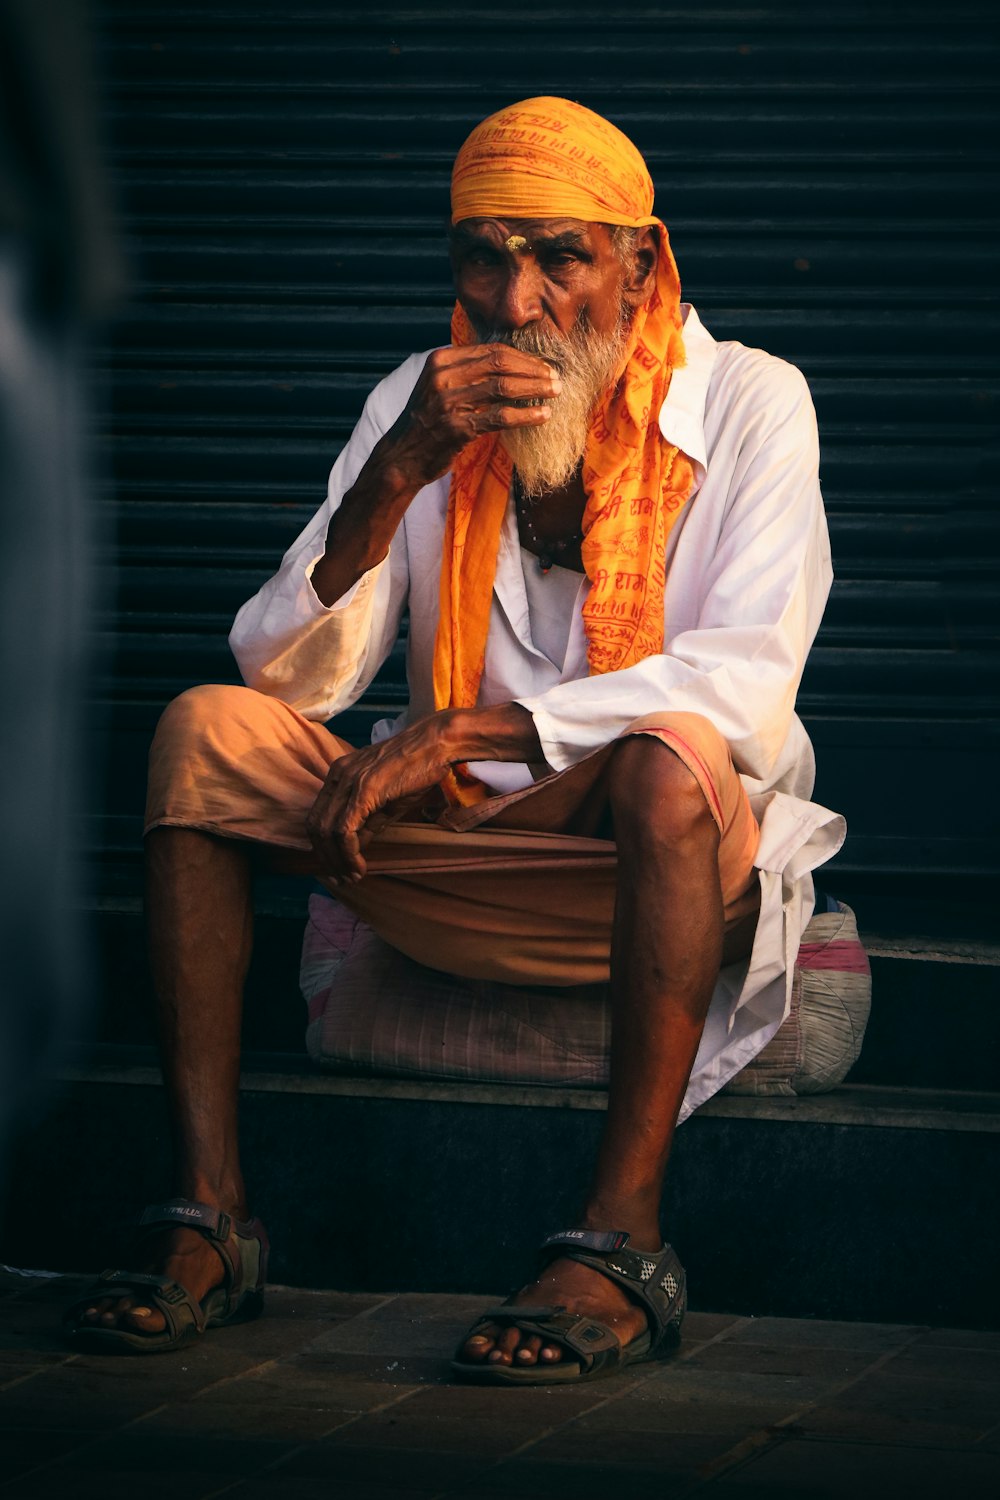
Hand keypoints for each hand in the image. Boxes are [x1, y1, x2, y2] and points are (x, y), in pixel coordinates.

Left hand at [306, 715, 457, 882]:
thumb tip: (355, 848)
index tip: (336, 867)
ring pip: (327, 832)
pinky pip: (345, 830)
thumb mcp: (385, 799)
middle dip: (326, 858)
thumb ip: (367, 821)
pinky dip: (349, 854)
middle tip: (341, 878)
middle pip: (316, 826)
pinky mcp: (363, 790)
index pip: (318, 816)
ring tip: (351, 876)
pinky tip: (359, 866)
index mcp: (338, 774)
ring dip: (337, 860)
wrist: (436, 744)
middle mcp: (337, 776)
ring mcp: (348, 782)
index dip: (322, 846)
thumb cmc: (417, 768)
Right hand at [385, 343, 561, 491]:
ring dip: (535, 389)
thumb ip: (465, 371)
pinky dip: (526, 415)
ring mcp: (449, 402)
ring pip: (503, 387)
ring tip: (555, 393)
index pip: (492, 351)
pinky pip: (501, 417)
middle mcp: (443, 377)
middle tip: (555, 378)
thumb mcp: (438, 386)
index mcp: (441, 360)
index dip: (523, 357)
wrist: (402, 455)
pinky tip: (542, 415)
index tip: (543, 365)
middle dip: (533, 370)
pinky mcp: (458, 428)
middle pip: (501, 364)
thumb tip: (510, 362)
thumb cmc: (427, 421)